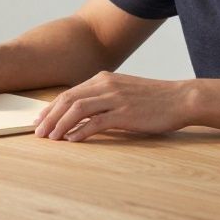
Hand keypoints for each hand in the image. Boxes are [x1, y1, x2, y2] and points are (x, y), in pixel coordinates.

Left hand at [34, 72, 190, 141]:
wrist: (180, 98)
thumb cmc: (153, 99)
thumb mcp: (123, 91)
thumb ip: (103, 97)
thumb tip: (82, 114)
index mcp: (103, 79)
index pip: (69, 93)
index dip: (51, 107)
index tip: (40, 120)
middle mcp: (106, 85)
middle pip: (68, 99)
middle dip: (49, 116)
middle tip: (39, 132)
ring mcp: (115, 98)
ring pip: (77, 109)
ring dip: (60, 124)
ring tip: (51, 138)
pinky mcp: (125, 113)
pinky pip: (96, 122)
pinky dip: (80, 131)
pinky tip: (72, 140)